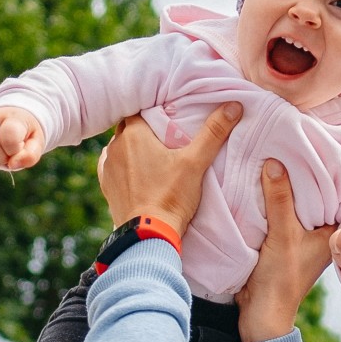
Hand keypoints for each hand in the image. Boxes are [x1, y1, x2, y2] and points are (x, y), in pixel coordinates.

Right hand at [0, 107, 45, 171]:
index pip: (8, 136)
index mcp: (12, 118)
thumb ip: (30, 155)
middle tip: (7, 157)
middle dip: (0, 159)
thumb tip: (13, 165)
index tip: (19, 149)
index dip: (14, 150)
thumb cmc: (26, 134)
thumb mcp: (36, 142)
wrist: (12, 118)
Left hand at [97, 103, 242, 232]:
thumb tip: (233, 106)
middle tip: (165, 136)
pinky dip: (124, 167)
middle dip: (145, 128)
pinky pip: (113, 167)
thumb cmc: (171, 197)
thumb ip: (213, 133)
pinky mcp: (107, 186)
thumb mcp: (195, 163)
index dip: (154, 110)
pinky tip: (137, 172)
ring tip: (152, 155)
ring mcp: (108, 167)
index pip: (140, 108)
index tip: (169, 116)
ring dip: (133, 148)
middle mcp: (115, 146)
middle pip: (130, 127)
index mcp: (134, 134)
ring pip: (120, 147)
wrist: (149, 235)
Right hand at [235, 160, 335, 341]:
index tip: (313, 149)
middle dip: (300, 178)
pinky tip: (261, 185)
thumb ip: (280, 200)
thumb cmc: (282, 277)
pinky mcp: (282, 242)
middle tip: (289, 147)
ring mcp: (301, 239)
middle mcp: (321, 234)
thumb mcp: (283, 233)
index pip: (334, 195)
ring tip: (274, 159)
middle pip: (312, 198)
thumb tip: (274, 163)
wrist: (261, 311)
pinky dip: (272, 203)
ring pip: (295, 206)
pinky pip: (279, 215)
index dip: (324, 173)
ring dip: (284, 190)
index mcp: (333, 233)